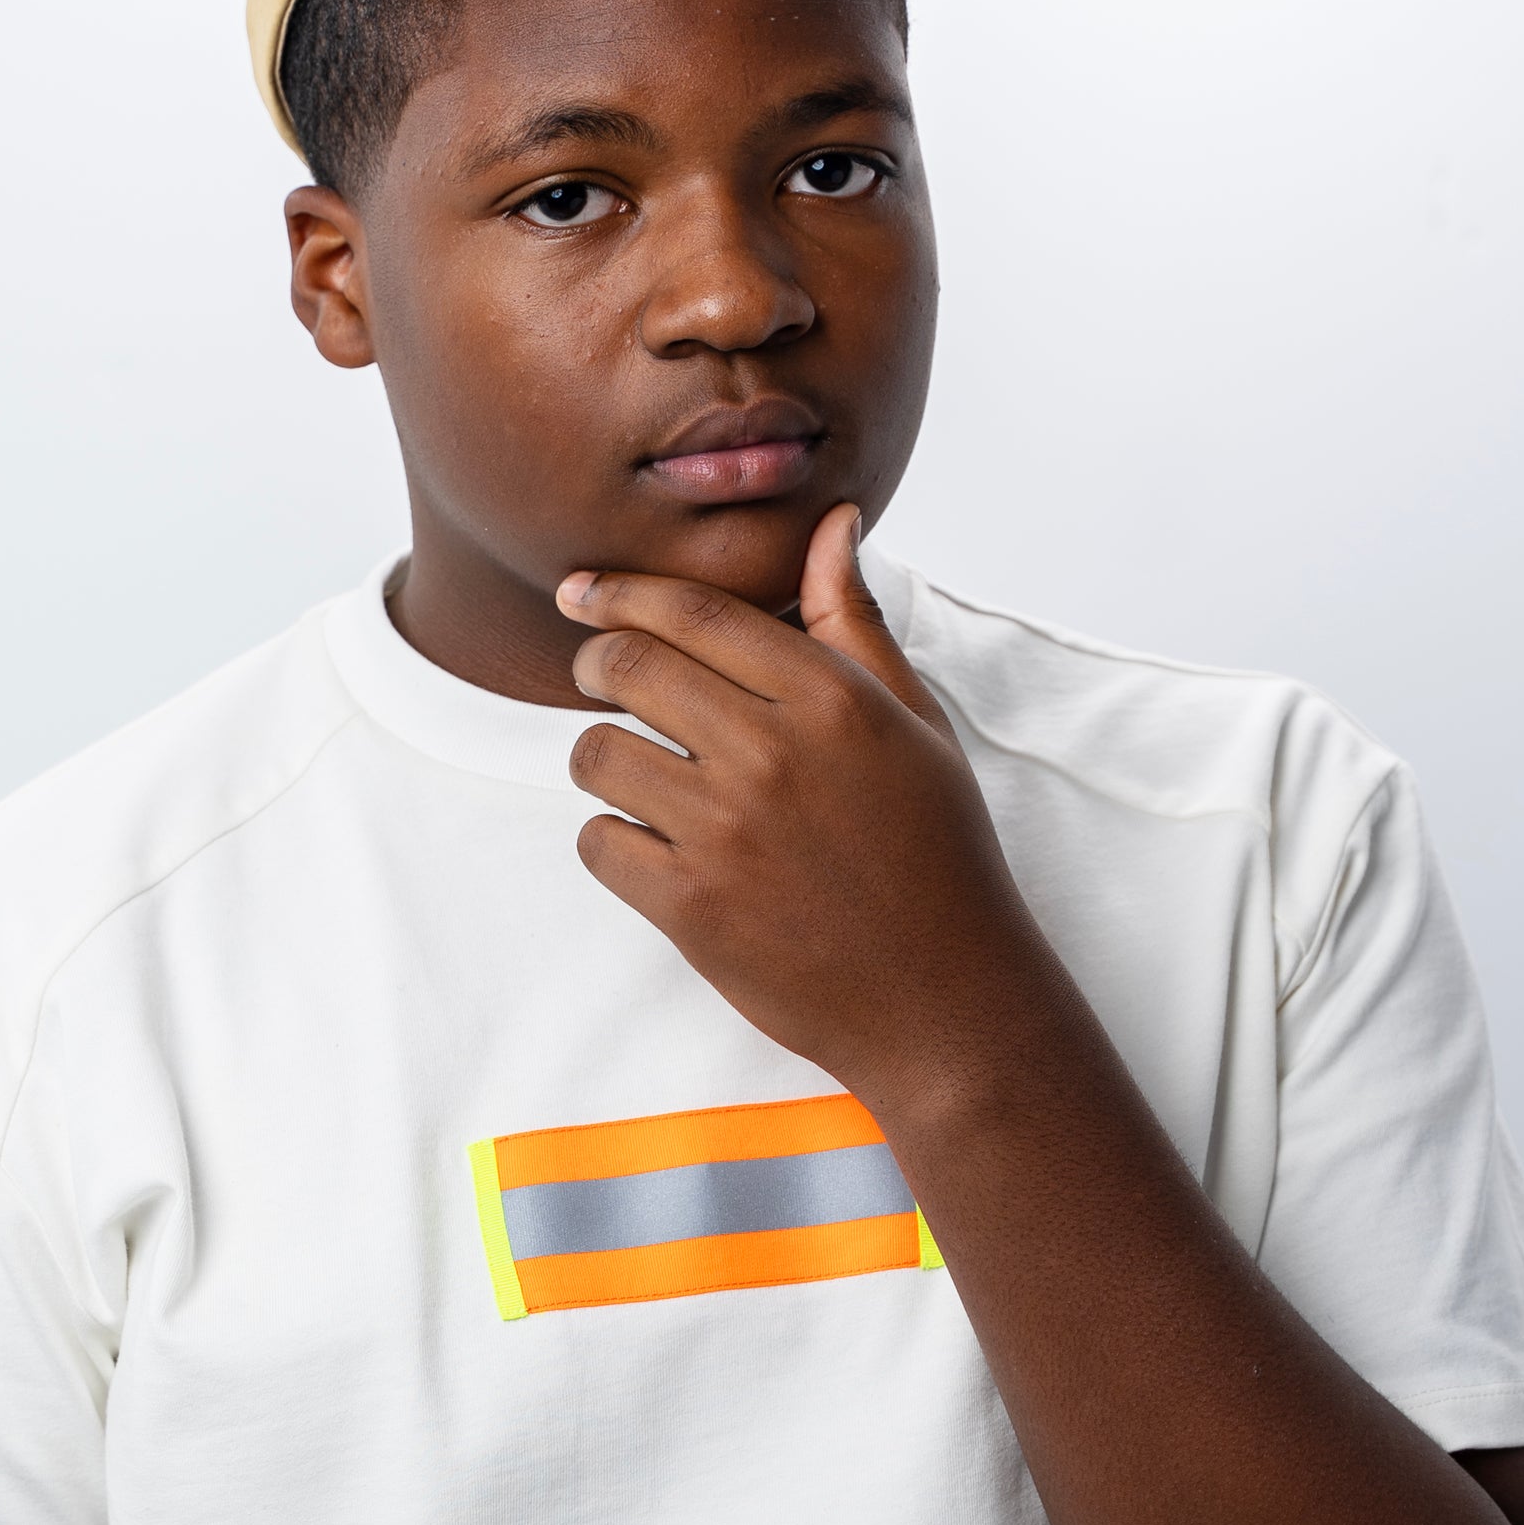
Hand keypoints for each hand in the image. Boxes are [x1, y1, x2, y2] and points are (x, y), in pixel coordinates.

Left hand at [559, 505, 1040, 1108]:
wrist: (943, 1000)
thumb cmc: (937, 856)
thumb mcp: (915, 728)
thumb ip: (855, 625)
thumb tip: (831, 525)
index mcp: (830, 700)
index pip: (695, 612)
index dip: (622, 591)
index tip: (580, 590)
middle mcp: (771, 754)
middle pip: (628, 666)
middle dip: (594, 662)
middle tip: (598, 676)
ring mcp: (726, 831)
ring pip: (597, 754)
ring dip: (599, 758)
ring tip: (636, 776)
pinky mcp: (691, 906)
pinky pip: (597, 843)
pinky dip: (610, 842)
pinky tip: (652, 850)